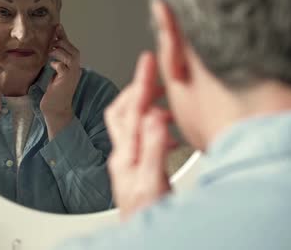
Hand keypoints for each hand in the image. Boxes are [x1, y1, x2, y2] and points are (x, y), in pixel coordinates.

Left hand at [41, 24, 80, 138]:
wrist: (55, 109)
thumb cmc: (54, 93)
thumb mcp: (54, 75)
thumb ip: (55, 63)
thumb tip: (50, 49)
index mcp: (72, 68)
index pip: (70, 49)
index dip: (64, 38)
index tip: (57, 27)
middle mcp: (75, 71)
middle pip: (74, 51)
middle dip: (64, 41)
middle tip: (54, 36)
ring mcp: (72, 76)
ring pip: (71, 57)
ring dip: (60, 51)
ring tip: (51, 50)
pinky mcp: (66, 81)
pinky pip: (63, 67)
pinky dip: (57, 63)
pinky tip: (51, 64)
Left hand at [104, 52, 177, 220]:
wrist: (140, 236)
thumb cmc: (146, 216)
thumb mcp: (153, 182)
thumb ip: (153, 148)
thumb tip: (154, 115)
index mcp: (126, 155)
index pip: (132, 110)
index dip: (141, 82)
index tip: (148, 60)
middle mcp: (123, 155)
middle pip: (122, 111)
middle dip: (137, 88)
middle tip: (153, 73)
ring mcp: (127, 161)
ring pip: (130, 121)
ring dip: (144, 104)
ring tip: (162, 95)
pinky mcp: (135, 167)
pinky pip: (142, 135)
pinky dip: (154, 123)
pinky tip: (168, 128)